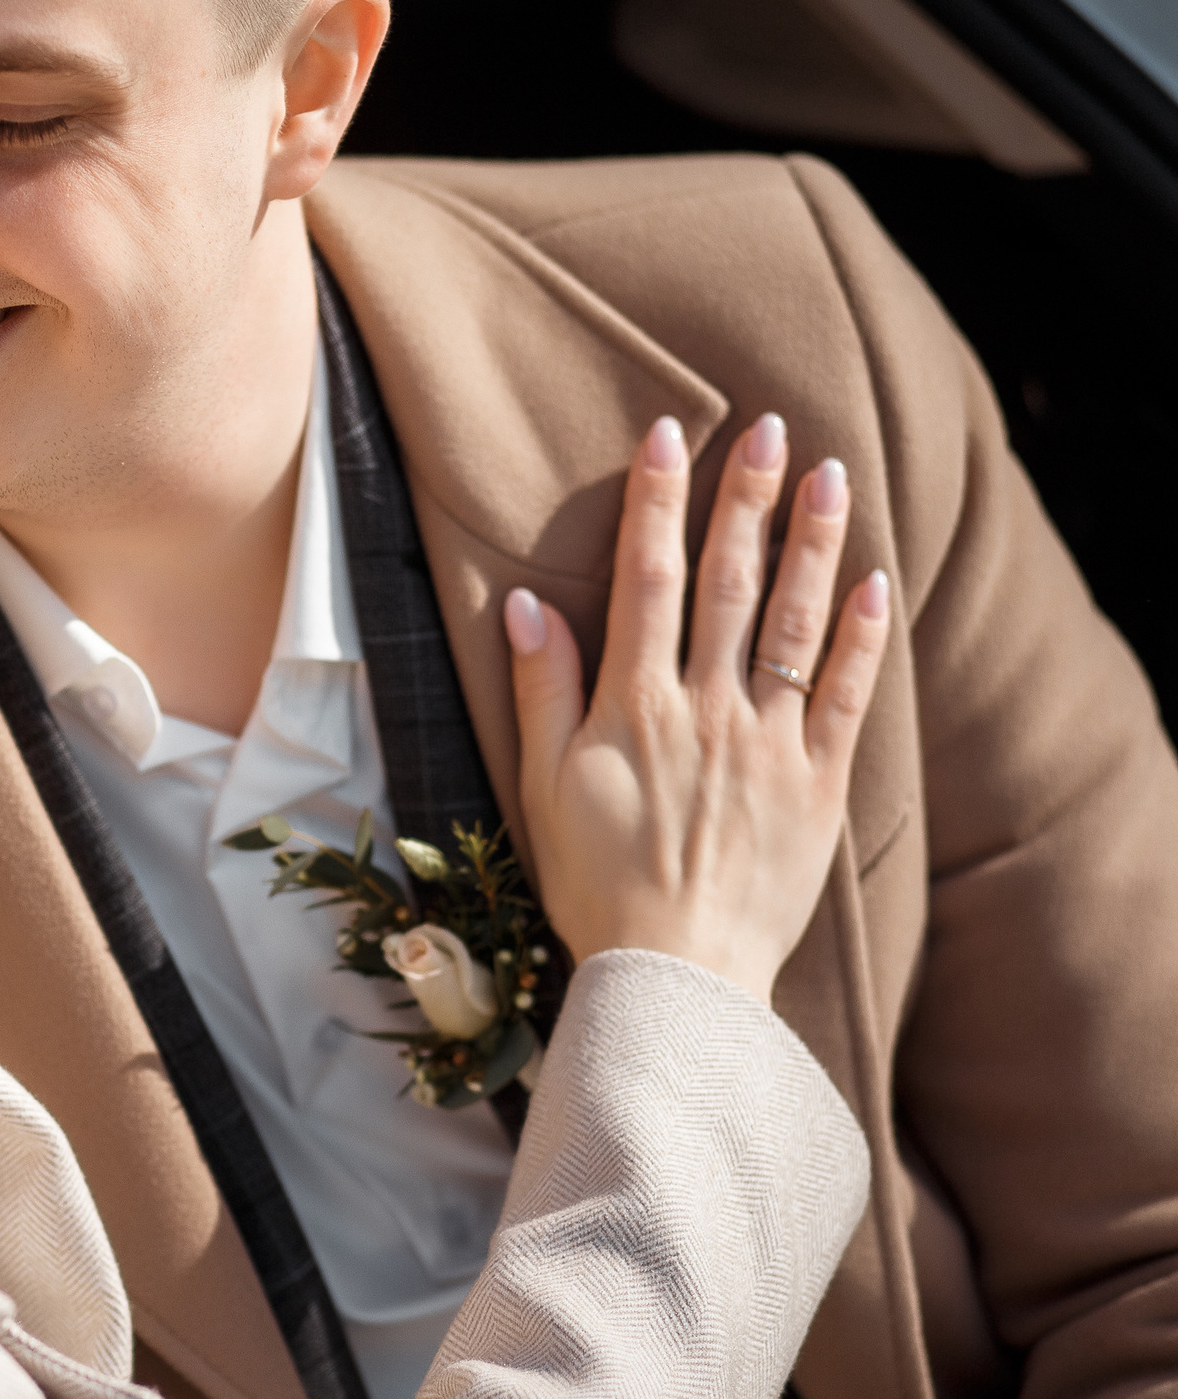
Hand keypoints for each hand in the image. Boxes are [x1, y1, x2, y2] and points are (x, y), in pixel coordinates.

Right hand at [507, 413, 889, 1004]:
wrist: (676, 971)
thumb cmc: (596, 882)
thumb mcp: (544, 786)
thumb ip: (542, 689)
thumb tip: (527, 603)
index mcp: (634, 704)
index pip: (646, 579)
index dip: (656, 503)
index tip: (668, 437)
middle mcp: (706, 708)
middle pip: (729, 582)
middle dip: (745, 498)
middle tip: (769, 428)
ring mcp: (769, 742)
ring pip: (793, 622)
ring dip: (810, 543)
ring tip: (826, 475)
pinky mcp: (818, 783)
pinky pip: (844, 695)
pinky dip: (859, 636)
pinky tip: (871, 581)